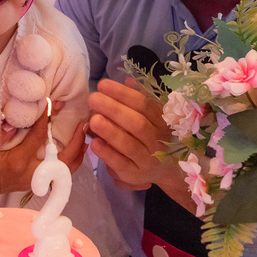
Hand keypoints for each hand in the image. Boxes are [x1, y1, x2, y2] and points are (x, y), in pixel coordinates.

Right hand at [0, 109, 85, 195]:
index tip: (51, 103)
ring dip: (78, 153)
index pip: (38, 137)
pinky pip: (60, 174)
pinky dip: (71, 162)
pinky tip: (75, 150)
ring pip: (66, 170)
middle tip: (84, 124)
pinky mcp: (36, 184)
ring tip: (85, 135)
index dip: (45, 118)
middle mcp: (31, 174)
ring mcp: (35, 181)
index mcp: (17, 162)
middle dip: (77, 142)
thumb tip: (16, 122)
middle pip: (63, 160)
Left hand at [87, 78, 196, 213]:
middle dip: (114, 110)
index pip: (144, 105)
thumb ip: (139, 100)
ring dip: (110, 131)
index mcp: (162, 121)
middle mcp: (157, 140)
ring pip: (130, 145)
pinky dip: (107, 154)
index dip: (123, 94)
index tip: (102, 85)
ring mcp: (147, 160)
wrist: (163, 170)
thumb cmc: (150, 137)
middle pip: (138, 124)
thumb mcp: (149, 118)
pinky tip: (94, 143)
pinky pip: (120, 164)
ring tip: (92, 119)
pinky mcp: (135, 175)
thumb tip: (128, 81)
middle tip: (93, 98)